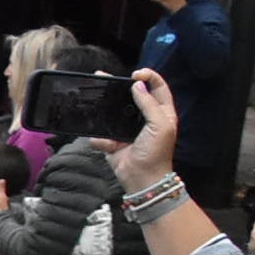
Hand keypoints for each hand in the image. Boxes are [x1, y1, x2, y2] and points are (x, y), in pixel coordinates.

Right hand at [96, 68, 178, 191]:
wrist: (142, 179)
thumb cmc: (157, 152)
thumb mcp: (160, 125)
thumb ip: (149, 104)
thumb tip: (137, 85)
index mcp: (161, 112)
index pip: (157, 87)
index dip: (148, 77)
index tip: (134, 75)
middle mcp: (144, 117)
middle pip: (132, 95)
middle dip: (120, 86)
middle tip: (106, 77)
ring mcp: (127, 128)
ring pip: (114, 111)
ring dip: (103, 106)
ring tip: (93, 97)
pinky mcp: (113, 140)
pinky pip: (102, 133)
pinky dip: (101, 138)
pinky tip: (105, 142)